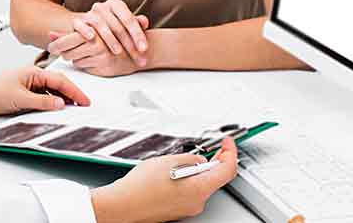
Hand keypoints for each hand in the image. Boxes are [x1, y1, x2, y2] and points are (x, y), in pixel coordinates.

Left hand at [0, 65, 90, 120]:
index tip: (85, 101)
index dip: (74, 91)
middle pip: (57, 86)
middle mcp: (31, 78)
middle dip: (71, 95)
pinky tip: (54, 113)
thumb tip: (60, 103)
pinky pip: (42, 101)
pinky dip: (50, 106)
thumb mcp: (19, 99)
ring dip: (61, 101)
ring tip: (73, 112)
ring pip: (50, 94)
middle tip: (84, 107)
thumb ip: (42, 101)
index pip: (59, 80)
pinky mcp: (22, 98)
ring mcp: (27, 88)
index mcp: (32, 72)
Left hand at [50, 28, 145, 76]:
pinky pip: (84, 67)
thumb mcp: (90, 30)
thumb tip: (49, 34)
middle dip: (63, 53)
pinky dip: (84, 64)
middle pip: (68, 52)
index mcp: (93, 31)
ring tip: (81, 52)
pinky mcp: (103, 68)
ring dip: (74, 58)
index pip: (67, 39)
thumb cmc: (113, 37)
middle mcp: (96, 43)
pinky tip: (90, 59)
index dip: (57, 45)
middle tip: (61, 51)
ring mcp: (100, 57)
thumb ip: (68, 33)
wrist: (137, 49)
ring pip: (75, 60)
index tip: (51, 47)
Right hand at [78, 0, 150, 63]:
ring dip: (110, 40)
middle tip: (137, 58)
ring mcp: (89, 14)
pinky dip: (85, 30)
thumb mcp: (125, 25)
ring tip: (118, 52)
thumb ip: (136, 23)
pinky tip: (92, 38)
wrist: (89, 27)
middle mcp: (102, 6)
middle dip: (128, 44)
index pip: (129, 19)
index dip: (138, 35)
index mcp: (115, 4)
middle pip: (117, 26)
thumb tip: (144, 22)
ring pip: (101, 26)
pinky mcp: (78, 22)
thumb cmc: (112, 27)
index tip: (144, 49)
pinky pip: (80, 26)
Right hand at [91, 137, 238, 222]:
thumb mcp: (167, 161)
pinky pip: (189, 192)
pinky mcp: (178, 210)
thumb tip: (198, 159)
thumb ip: (189, 158)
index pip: (227, 169)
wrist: (122, 205)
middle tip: (213, 148)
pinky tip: (172, 173)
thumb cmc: (140, 187)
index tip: (227, 143)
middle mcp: (197, 202)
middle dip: (215, 161)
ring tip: (182, 160)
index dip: (230, 152)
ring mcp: (188, 208)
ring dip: (198, 170)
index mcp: (199, 189)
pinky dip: (187, 180)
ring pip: (202, 185)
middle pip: (216, 178)